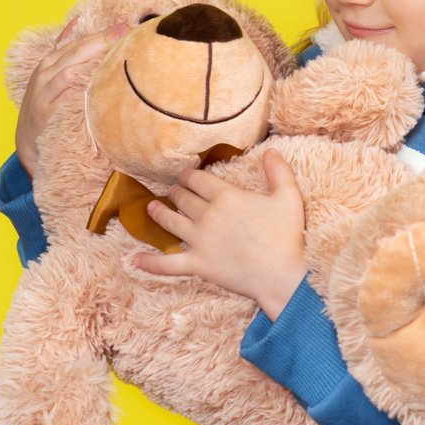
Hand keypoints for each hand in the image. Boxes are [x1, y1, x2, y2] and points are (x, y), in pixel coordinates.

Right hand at [15, 18, 127, 175]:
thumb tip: (77, 20)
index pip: (78, 43)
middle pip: (76, 53)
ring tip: (117, 54)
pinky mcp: (46, 112)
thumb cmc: (44, 104)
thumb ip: (63, 47)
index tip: (124, 26)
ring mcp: (43, 92)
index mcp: (49, 62)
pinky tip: (98, 83)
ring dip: (93, 62)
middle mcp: (45, 73)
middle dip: (102, 41)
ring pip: (70, 71)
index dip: (101, 34)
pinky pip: (65, 96)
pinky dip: (79, 88)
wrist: (25, 141)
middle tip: (126, 32)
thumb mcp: (49, 74)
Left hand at [134, 149, 307, 319]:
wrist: (281, 274)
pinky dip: (150, 263)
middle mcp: (206, 215)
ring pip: (170, 222)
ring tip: (151, 208)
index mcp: (225, 196)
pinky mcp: (198, 265)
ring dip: (159, 214)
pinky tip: (136, 260)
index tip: (185, 175)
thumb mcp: (288, 197)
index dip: (188, 175)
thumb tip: (271, 150)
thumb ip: (279, 171)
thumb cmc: (287, 236)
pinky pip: (168, 264)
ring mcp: (199, 241)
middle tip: (172, 190)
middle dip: (176, 192)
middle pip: (182, 198)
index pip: (198, 179)